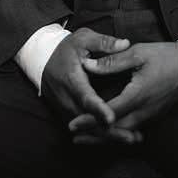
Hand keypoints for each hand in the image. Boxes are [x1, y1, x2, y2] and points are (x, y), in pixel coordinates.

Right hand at [40, 29, 140, 143]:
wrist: (43, 60)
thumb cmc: (67, 49)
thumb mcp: (83, 39)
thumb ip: (104, 42)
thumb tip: (125, 44)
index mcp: (72, 78)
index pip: (85, 96)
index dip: (98, 109)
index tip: (111, 118)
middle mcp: (67, 99)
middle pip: (88, 121)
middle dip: (109, 131)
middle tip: (133, 137)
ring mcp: (67, 109)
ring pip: (88, 129)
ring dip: (109, 136)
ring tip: (133, 138)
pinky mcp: (69, 115)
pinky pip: (85, 130)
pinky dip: (102, 135)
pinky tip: (123, 136)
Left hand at [69, 41, 177, 142]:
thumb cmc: (166, 57)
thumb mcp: (138, 53)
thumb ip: (112, 61)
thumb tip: (87, 65)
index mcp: (139, 95)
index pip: (110, 113)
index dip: (91, 120)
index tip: (73, 124)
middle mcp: (145, 111)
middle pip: (116, 130)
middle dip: (94, 135)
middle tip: (74, 135)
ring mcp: (151, 115)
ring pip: (125, 132)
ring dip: (105, 136)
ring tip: (86, 138)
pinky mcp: (154, 115)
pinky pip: (133, 129)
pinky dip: (118, 133)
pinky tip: (109, 133)